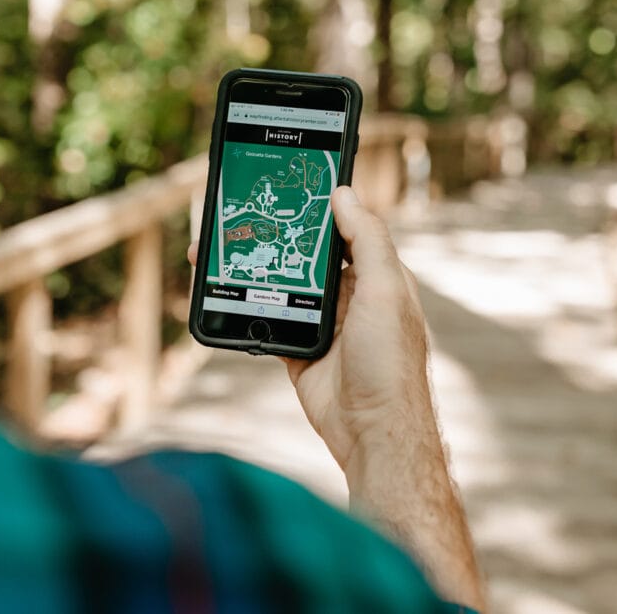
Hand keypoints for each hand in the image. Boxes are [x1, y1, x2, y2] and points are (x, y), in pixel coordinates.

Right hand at [188, 185, 435, 478]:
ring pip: (283, 284)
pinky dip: (247, 303)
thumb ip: (367, 241)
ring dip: (257, 267)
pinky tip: (226, 287)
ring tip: (226, 246)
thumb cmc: (390, 363)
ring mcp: (324, 324)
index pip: (348, 230)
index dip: (323, 208)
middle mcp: (352, 298)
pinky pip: (268, 317)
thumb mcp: (385, 291)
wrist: (372, 434)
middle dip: (278, 234)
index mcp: (378, 278)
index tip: (292, 182)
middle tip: (245, 211)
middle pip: (308, 255)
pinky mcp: (299, 349)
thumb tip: (346, 193)